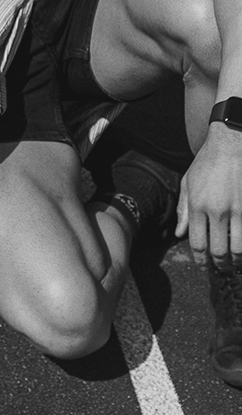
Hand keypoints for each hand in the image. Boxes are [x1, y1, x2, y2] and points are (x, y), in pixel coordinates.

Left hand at [176, 127, 241, 269]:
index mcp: (197, 205)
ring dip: (236, 261)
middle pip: (218, 251)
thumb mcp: (188, 182)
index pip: (197, 243)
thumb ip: (184, 210)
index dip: (200, 259)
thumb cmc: (207, 163)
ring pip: (238, 248)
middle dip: (219, 265)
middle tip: (221, 269)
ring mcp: (237, 210)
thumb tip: (179, 234)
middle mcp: (216, 211)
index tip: (203, 265)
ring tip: (235, 264)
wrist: (231, 145)